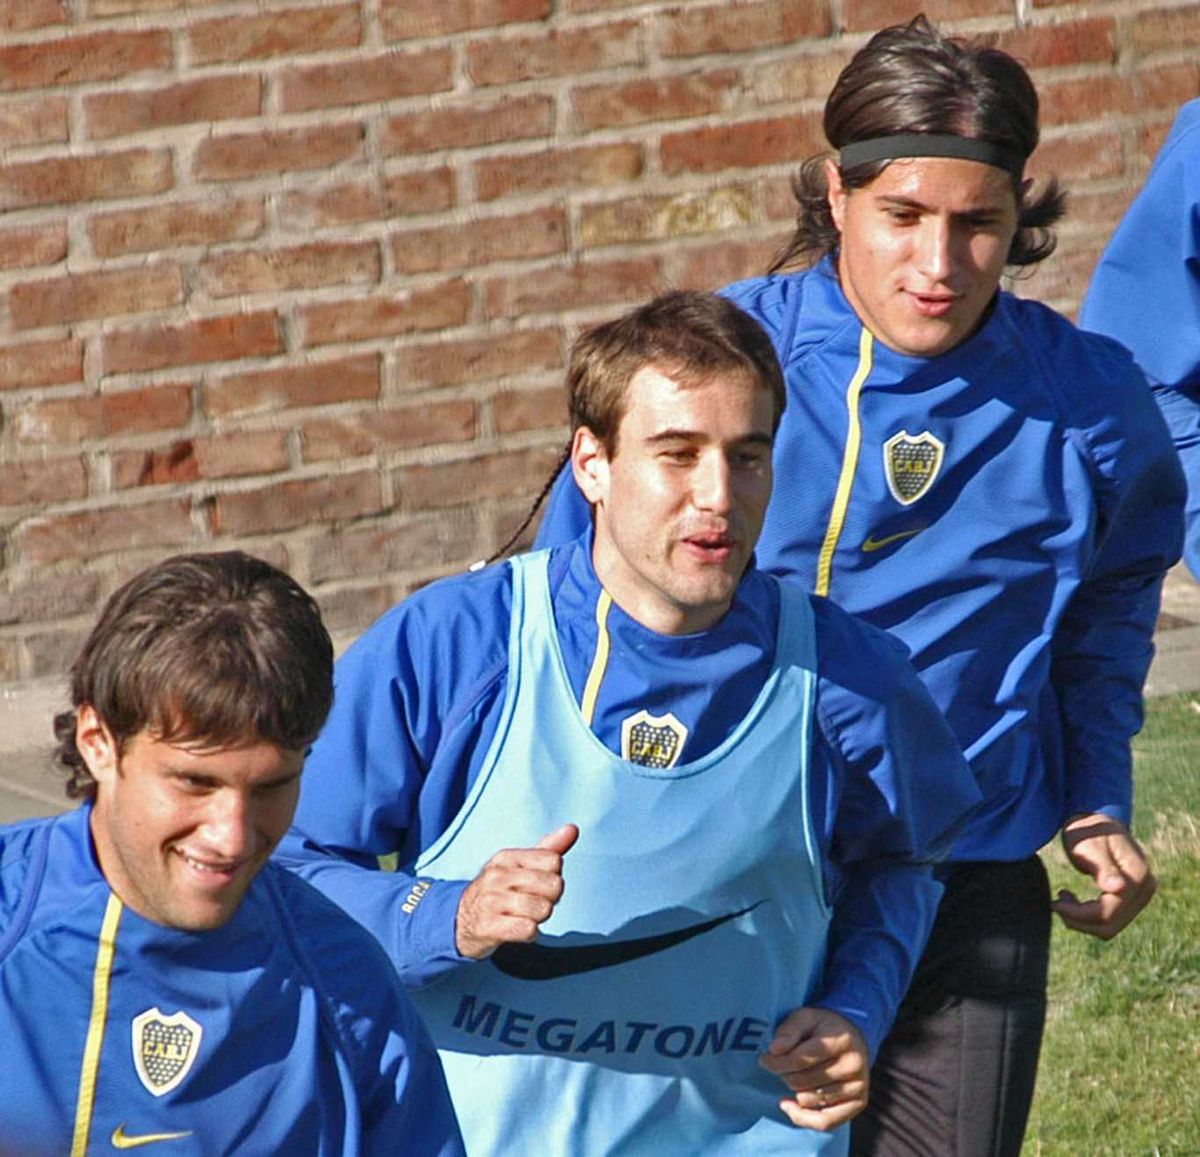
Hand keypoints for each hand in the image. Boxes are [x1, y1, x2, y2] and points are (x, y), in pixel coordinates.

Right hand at [455, 824, 578, 958]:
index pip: (554, 861)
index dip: (554, 877)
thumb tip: (573, 829)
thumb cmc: (499, 891)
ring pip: (543, 909)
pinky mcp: (488, 927)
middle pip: (554, 885)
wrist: (459, 921)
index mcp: (507, 858)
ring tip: (523, 916)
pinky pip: (529, 930)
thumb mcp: (519, 866)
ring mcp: (491, 901)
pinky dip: (530, 933)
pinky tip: (517, 929)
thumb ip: (549, 848)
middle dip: (550, 899)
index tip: (538, 885)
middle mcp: (497, 876)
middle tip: (532, 903)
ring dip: (539, 918)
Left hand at [758, 1007, 868, 1130]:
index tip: (764, 1059)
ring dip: (793, 1091)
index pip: (800, 1059)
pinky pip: (826, 1122)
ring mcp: (857, 1087)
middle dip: (783, 1074)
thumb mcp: (806, 1017)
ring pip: (809, 1100)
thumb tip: (774, 1049)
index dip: (776, 1062)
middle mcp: (853, 1065)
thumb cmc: (824, 1028)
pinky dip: (803, 1118)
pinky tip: (789, 1105)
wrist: (854, 1037)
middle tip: (779, 1066)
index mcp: (840, 1040)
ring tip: (792, 1077)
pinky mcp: (858, 1104)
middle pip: (802, 1081)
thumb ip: (789, 1030)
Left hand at [1051, 813, 1155, 939]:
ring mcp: (1141, 896)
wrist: (1098, 821)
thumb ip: (1103, 868)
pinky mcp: (1132, 899)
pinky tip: (1071, 899)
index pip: (1108, 912)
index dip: (1079, 914)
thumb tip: (1119, 889)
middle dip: (1078, 920)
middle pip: (1109, 925)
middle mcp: (1145, 890)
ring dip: (1082, 920)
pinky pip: (1110, 920)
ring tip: (1062, 898)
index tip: (1054, 902)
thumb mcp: (1089, 846)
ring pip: (1109, 927)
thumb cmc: (1089, 830)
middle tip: (1055, 902)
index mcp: (1138, 877)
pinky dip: (1088, 916)